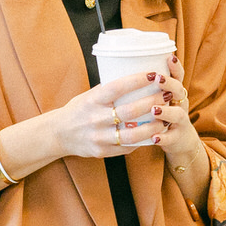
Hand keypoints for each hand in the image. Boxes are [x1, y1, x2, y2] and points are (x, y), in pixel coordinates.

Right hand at [48, 72, 169, 159]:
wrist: (58, 134)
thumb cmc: (78, 110)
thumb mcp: (89, 96)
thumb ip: (108, 90)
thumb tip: (135, 79)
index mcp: (92, 100)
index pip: (117, 88)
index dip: (137, 80)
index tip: (154, 74)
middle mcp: (95, 119)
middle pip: (130, 111)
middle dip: (152, 102)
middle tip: (167, 94)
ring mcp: (99, 137)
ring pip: (132, 134)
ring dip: (153, 126)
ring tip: (166, 118)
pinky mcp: (101, 151)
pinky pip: (127, 148)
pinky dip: (142, 141)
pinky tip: (154, 134)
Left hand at [149, 57, 201, 168]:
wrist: (180, 141)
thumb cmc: (162, 116)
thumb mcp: (158, 99)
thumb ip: (145, 88)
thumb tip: (120, 69)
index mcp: (174, 93)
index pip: (178, 76)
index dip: (175, 67)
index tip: (169, 57)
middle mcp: (180, 105)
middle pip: (180, 91)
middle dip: (170, 84)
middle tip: (158, 79)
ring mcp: (180, 122)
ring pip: (178, 114)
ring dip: (166, 111)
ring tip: (154, 109)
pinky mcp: (177, 138)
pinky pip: (171, 138)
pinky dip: (163, 138)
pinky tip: (154, 137)